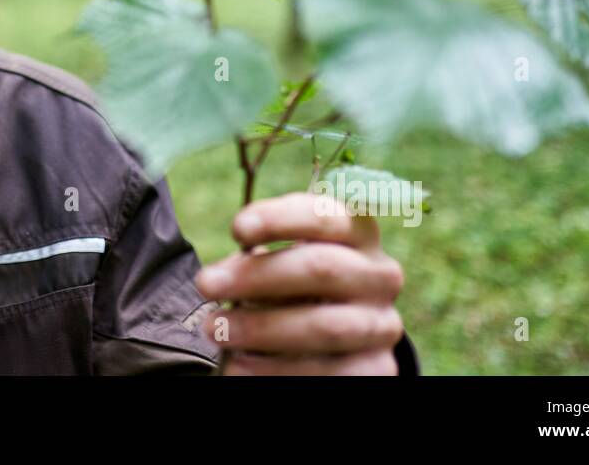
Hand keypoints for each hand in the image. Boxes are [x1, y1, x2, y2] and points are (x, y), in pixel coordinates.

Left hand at [194, 192, 405, 374]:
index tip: (237, 229)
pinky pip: (327, 372)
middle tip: (206, 284)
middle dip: (257, 276)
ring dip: (261, 328)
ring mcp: (382, 324)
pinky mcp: (378, 368)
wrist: (343, 338)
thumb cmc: (298, 283)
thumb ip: (258, 258)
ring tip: (216, 330)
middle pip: (322, 268)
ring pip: (324, 326)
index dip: (280, 219)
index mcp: (359, 232)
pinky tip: (240, 365)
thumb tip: (220, 277)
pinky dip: (276, 371)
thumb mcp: (284, 259)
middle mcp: (380, 275)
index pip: (325, 214)